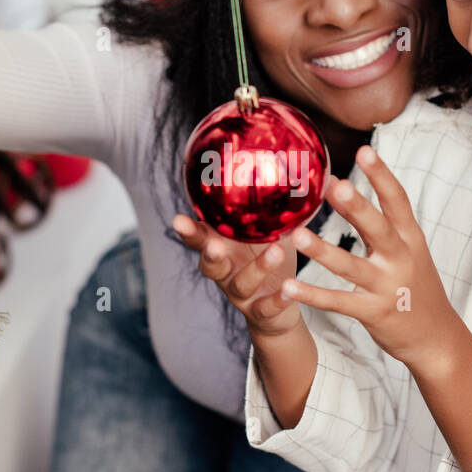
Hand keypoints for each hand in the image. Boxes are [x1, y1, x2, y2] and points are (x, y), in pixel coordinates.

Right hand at [172, 213, 302, 338]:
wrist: (278, 310)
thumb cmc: (269, 258)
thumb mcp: (268, 231)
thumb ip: (271, 205)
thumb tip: (293, 159)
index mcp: (223, 247)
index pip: (199, 237)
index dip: (187, 231)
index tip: (178, 219)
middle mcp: (226, 272)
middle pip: (209, 264)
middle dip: (208, 254)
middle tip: (214, 244)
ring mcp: (241, 294)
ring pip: (241, 283)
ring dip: (257, 268)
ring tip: (276, 252)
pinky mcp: (261, 312)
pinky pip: (266, 307)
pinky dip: (277, 299)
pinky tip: (290, 289)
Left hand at [281, 145, 460, 369]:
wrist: (436, 337)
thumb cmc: (416, 286)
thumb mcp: (410, 250)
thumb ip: (382, 223)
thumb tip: (344, 188)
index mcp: (410, 239)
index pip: (398, 201)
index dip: (382, 176)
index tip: (364, 150)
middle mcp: (401, 259)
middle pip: (378, 229)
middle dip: (357, 207)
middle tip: (335, 186)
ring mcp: (387, 287)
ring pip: (351, 267)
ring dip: (323, 251)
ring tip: (298, 235)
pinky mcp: (373, 313)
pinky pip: (338, 302)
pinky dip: (313, 295)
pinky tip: (289, 287)